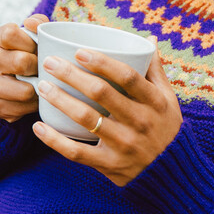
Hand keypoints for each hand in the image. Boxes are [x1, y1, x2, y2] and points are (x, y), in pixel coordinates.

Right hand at [0, 13, 48, 122]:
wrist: (21, 84)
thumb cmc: (35, 55)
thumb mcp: (39, 37)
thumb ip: (39, 24)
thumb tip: (31, 23)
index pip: (10, 34)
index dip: (30, 43)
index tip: (38, 49)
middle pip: (20, 62)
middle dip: (39, 68)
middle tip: (44, 70)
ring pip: (24, 91)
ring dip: (38, 90)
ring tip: (41, 85)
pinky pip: (22, 109)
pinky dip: (33, 106)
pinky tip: (33, 99)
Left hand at [31, 45, 181, 184]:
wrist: (174, 174)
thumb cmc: (167, 128)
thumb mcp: (169, 99)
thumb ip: (156, 70)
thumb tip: (149, 39)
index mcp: (155, 102)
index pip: (127, 76)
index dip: (102, 62)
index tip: (79, 51)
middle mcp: (140, 122)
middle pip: (101, 93)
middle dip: (72, 75)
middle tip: (50, 62)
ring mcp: (124, 145)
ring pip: (86, 119)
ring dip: (60, 100)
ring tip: (43, 87)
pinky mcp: (110, 164)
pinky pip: (77, 152)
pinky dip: (55, 140)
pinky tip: (39, 127)